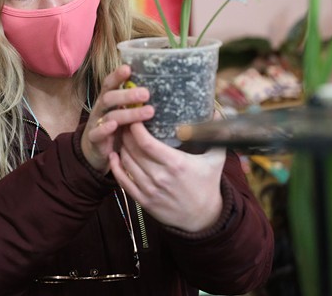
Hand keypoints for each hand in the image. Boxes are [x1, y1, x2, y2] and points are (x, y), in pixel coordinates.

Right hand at [80, 65, 153, 173]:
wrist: (95, 150)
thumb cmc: (116, 128)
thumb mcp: (124, 113)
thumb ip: (135, 103)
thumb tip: (162, 91)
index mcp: (107, 100)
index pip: (109, 84)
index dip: (117, 76)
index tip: (128, 68)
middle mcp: (100, 109)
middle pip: (109, 98)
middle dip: (127, 95)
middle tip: (146, 93)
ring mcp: (96, 123)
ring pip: (110, 116)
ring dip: (129, 113)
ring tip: (148, 112)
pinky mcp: (93, 139)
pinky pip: (97, 133)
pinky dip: (104, 129)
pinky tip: (113, 126)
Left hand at [109, 122, 225, 231]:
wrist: (203, 218)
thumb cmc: (208, 185)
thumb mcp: (216, 160)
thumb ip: (216, 136)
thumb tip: (217, 113)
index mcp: (176, 164)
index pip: (146, 143)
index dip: (135, 128)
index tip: (134, 117)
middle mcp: (160, 177)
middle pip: (133, 150)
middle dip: (126, 134)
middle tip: (125, 123)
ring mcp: (150, 190)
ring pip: (126, 163)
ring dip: (121, 148)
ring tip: (122, 137)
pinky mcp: (144, 201)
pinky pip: (123, 182)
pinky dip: (115, 167)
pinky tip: (114, 156)